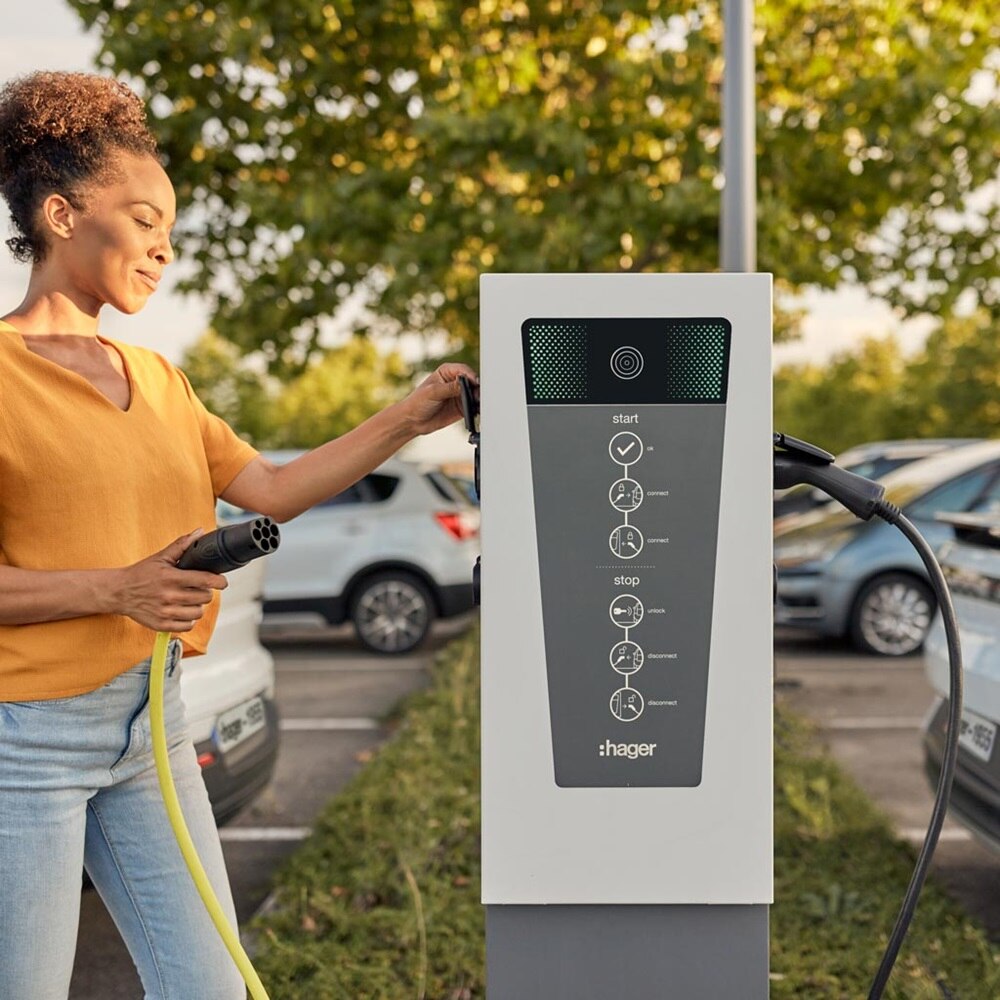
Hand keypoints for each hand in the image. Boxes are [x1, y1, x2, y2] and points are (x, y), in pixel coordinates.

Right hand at [112, 528, 228, 632]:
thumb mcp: (161, 557)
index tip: (222, 582)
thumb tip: (199, 532)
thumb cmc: (141, 574)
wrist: (118, 592)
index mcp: (171, 578)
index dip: (219, 581)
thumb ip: (182, 545)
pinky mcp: (162, 625)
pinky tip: (183, 611)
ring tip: (190, 599)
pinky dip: (189, 619)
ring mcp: (165, 612)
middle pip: (205, 597)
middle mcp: (169, 596)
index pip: (205, 580)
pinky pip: (188, 626)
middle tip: (198, 588)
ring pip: (199, 612)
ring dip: (198, 606)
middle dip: (206, 592)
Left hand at [399, 362, 478, 435]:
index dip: (470, 375)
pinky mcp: (462, 408)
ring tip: (477, 404)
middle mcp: (455, 382)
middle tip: (477, 395)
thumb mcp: (432, 392)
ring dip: (478, 399)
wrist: (413, 421)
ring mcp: (459, 395)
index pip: (463, 370)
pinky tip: (476, 411)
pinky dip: (476, 408)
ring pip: (474, 394)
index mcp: (447, 372)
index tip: (474, 382)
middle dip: (476, 388)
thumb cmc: (417, 402)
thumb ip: (449, 388)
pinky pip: (473, 407)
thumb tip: (464, 384)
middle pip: (472, 381)